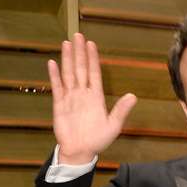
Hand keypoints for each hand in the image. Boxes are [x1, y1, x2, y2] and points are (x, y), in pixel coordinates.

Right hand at [48, 32, 136, 163]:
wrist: (80, 151)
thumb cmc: (98, 140)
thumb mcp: (113, 125)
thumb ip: (121, 110)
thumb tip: (133, 95)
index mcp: (96, 97)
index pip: (94, 73)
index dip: (93, 59)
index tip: (91, 44)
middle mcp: (83, 93)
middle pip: (81, 69)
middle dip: (80, 53)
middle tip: (78, 35)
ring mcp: (71, 97)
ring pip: (69, 74)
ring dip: (67, 59)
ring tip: (67, 43)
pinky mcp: (59, 103)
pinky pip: (57, 86)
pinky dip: (54, 75)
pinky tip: (52, 63)